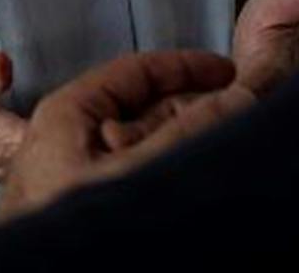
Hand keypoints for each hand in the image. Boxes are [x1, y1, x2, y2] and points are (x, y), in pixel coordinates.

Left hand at [0, 50, 253, 223]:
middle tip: (237, 117)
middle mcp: (70, 137)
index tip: (230, 72)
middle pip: (146, 108)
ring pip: (144, 142)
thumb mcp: (132, 171)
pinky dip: (166, 168)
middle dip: (193, 110)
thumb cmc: (61, 230)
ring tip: (219, 150)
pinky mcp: (86, 199)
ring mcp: (77, 171)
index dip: (188, 67)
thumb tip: (236, 98)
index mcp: (69, 114)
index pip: (137, 71)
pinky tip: (189, 178)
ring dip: (183, 142)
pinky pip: (135, 172)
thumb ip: (184, 134)